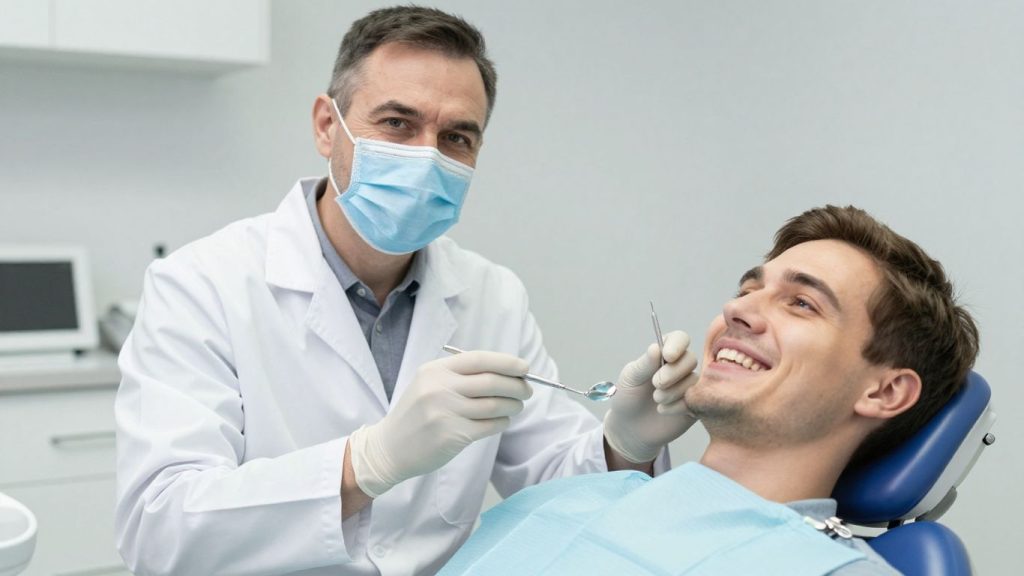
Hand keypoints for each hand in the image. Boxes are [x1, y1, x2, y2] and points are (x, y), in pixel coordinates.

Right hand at [348, 351, 532, 497]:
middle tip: (527, 389)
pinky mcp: (452, 436)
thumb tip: (505, 372)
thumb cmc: (416, 413)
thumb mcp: (428, 383)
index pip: (479, 359)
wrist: (389, 447)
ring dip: (513, 405)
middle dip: (516, 385)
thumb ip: (460, 375)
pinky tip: (503, 421)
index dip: (507, 362)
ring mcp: (446, 413)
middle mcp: (440, 388)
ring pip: (495, 405)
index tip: (524, 367)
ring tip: (517, 405)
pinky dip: (502, 422)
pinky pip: (489, 426)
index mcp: (435, 371)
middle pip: (492, 382)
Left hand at [603, 330, 699, 463]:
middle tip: (656, 384)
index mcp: (663, 354)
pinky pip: (697, 400)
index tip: (667, 356)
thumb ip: (644, 364)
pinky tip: (663, 411)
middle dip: (673, 372)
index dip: (677, 345)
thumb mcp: (630, 379)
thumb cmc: (627, 398)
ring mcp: (689, 386)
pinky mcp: (695, 405)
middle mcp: (679, 367)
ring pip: (694, 380)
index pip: (680, 338)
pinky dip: (678, 406)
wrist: (630, 429)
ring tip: (656, 400)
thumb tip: (656, 347)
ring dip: (673, 391)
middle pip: (690, 359)